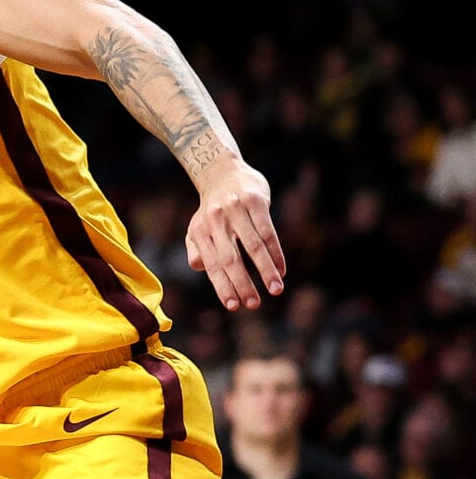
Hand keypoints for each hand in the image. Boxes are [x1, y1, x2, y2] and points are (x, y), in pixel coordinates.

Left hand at [185, 160, 283, 313]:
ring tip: (276, 290)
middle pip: (230, 259)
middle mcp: (215, 222)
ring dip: (266, 270)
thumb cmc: (211, 209)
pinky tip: (282, 269)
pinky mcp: (255, 201)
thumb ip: (197, 250)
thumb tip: (201, 268)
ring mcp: (235, 211)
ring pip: (253, 246)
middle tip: (254, 304)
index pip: (212, 265)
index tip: (234, 306)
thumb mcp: (197, 229)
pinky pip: (268, 230)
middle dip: (242, 284)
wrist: (222, 172)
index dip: (223, 286)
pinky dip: (276, 252)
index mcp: (199, 233)